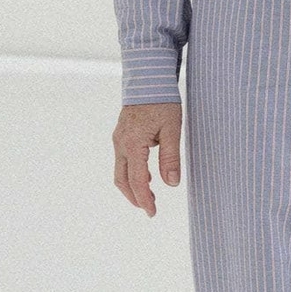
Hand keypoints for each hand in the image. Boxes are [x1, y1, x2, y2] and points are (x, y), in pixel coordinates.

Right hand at [113, 102, 182, 216]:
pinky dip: (131, 174)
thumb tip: (172, 184)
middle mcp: (121, 144)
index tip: (153, 213)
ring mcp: (118, 139)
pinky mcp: (121, 135)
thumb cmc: (162, 101)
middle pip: (122, 180)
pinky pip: (122, 161)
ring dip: (132, 187)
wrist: (147, 78)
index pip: (138, 181)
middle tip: (150, 209)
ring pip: (120, 172)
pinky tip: (146, 177)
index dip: (145, 200)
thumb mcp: (172, 129)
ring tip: (149, 196)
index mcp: (133, 144)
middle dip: (135, 197)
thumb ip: (171, 157)